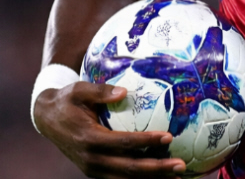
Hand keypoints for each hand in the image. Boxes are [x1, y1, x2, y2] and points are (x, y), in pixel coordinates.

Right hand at [34, 82, 185, 177]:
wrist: (46, 118)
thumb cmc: (67, 100)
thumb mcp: (79, 90)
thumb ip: (100, 91)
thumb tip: (124, 92)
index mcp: (90, 139)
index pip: (124, 143)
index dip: (146, 142)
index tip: (169, 137)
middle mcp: (92, 159)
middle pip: (129, 169)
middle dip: (156, 170)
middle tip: (181, 166)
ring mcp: (93, 168)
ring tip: (177, 178)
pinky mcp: (96, 170)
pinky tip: (159, 177)